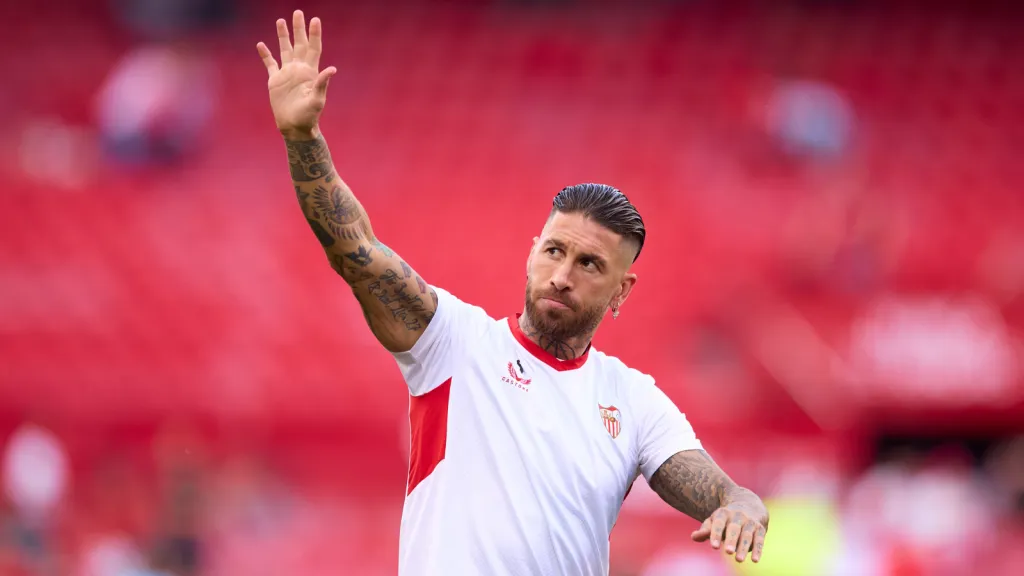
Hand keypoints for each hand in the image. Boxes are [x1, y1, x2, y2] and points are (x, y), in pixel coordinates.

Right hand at [256, 10, 337, 138]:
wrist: (295, 127)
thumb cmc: (309, 116)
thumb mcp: (317, 100)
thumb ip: (322, 84)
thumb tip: (332, 69)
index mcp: (310, 72)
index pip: (314, 48)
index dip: (314, 34)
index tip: (315, 19)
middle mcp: (299, 69)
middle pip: (300, 44)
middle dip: (299, 28)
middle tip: (299, 12)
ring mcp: (287, 74)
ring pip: (285, 50)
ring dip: (283, 36)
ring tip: (281, 20)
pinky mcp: (275, 81)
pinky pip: (270, 64)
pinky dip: (265, 54)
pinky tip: (261, 44)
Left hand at [691, 504, 767, 562]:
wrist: (748, 505)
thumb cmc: (726, 519)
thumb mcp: (714, 521)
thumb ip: (705, 530)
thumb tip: (694, 537)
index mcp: (724, 513)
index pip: (718, 523)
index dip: (716, 534)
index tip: (714, 547)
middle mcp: (738, 516)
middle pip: (734, 528)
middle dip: (731, 540)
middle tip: (728, 552)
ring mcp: (750, 522)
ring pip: (747, 535)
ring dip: (743, 547)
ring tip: (739, 559)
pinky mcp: (760, 529)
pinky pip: (760, 540)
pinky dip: (758, 550)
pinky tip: (755, 560)